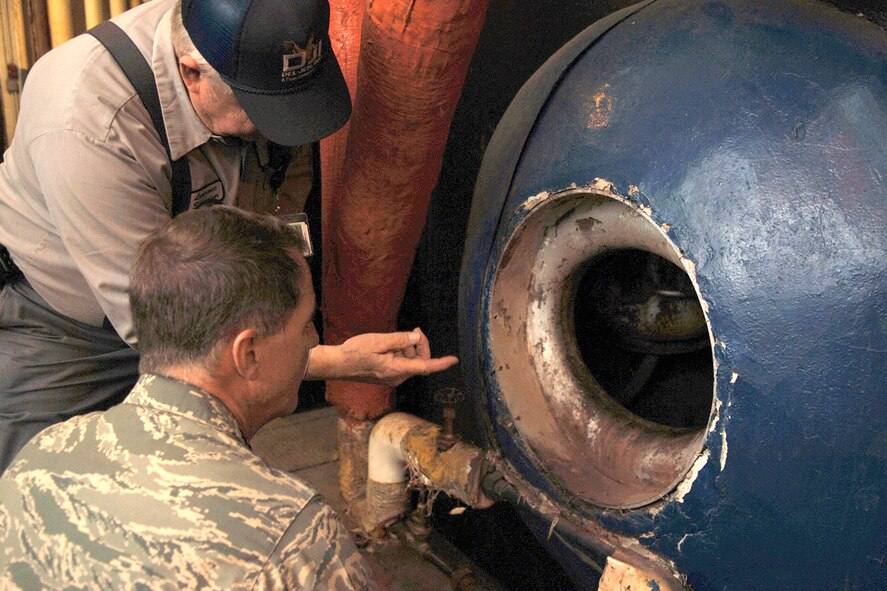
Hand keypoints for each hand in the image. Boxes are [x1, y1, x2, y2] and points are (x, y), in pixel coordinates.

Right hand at [305, 327, 458, 385]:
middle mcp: (397, 376)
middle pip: (420, 362)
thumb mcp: (378, 341)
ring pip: (410, 362)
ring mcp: (392, 377)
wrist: (337, 365)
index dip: (441, 363)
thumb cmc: (354, 352)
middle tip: (413, 330)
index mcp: (396, 369)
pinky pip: (401, 363)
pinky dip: (400, 352)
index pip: (425, 367)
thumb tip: (416, 337)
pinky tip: (389, 344)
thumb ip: (399, 340)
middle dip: (420, 346)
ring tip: (393, 338)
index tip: (453, 360)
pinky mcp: (387, 374)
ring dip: (408, 348)